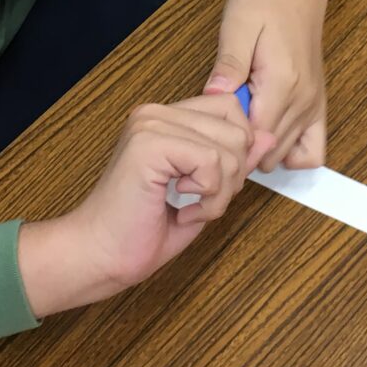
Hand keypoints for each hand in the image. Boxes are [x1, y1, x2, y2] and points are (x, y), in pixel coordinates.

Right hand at [17, 95, 268, 315]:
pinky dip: (208, 195)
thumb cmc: (142, 231)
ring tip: (190, 207)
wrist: (100, 256)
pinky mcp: (148, 143)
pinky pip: (211, 160)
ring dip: (220, 190)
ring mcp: (150, 124)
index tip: (214, 187)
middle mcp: (155, 113)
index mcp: (165, 118)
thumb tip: (266, 136)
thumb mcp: (204, 192)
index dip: (238, 151)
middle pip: (238, 127)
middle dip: (234, 175)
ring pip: (229, 146)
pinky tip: (181, 207)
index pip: (231, 110)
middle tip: (201, 201)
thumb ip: (233, 162)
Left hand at [205, 0, 328, 173]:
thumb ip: (228, 63)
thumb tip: (213, 96)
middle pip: (268, 154)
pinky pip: (312, 151)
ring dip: (259, 151)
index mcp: (282, 82)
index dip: (228, 140)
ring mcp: (313, 106)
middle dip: (240, 148)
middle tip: (219, 124)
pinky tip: (266, 135)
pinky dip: (290, 154)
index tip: (211, 126)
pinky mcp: (317, 107)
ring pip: (285, 157)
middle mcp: (303, 101)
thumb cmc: (264, 1)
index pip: (254, 137)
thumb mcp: (238, 24)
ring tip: (237, 126)